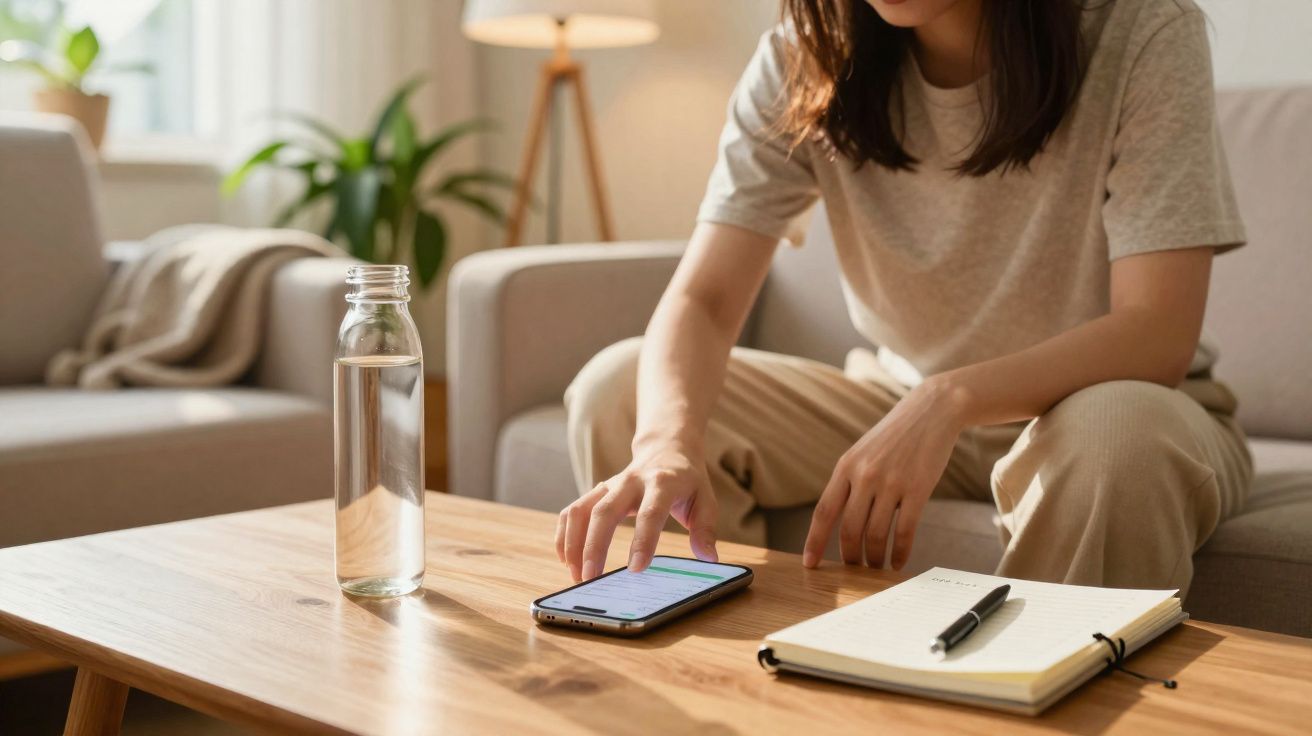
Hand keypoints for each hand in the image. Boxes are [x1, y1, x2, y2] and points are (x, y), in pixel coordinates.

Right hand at [555, 445, 718, 581]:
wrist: (666, 449)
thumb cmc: (687, 480)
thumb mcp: (706, 499)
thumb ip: (706, 528)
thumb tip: (708, 558)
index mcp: (662, 483)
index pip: (650, 512)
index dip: (643, 540)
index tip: (636, 569)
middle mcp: (631, 481)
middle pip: (604, 512)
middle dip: (594, 546)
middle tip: (591, 578)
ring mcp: (610, 485)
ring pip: (581, 510)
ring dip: (573, 544)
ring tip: (577, 575)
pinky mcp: (597, 491)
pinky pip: (571, 511)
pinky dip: (564, 535)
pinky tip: (566, 559)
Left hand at [803, 378, 967, 569]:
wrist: (931, 411)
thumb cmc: (894, 436)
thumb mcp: (862, 452)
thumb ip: (849, 482)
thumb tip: (838, 522)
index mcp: (846, 467)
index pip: (824, 512)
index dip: (815, 541)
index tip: (809, 564)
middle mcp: (865, 475)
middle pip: (849, 529)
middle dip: (849, 556)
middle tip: (852, 570)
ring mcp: (892, 483)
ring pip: (876, 534)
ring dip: (875, 558)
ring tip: (876, 568)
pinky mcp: (918, 489)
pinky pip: (905, 531)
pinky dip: (900, 552)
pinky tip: (899, 562)